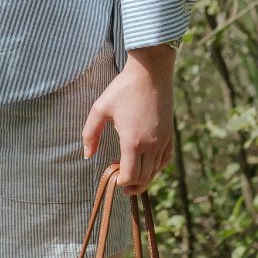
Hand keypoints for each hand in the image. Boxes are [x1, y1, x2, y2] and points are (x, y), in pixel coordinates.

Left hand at [80, 46, 175, 193]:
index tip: (114, 180)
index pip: (130, 176)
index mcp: (132, 142)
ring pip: (156, 171)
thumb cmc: (123, 89)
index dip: (122, 183)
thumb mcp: (100, 109)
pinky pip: (165, 160)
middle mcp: (151, 145)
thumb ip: (90, 134)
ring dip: (144, 178)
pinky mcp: (169, 135)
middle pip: (144, 178)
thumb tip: (87, 155)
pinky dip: (156, 168)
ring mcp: (163, 141)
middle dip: (132, 185)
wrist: (150, 72)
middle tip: (121, 185)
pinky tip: (148, 167)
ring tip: (132, 179)